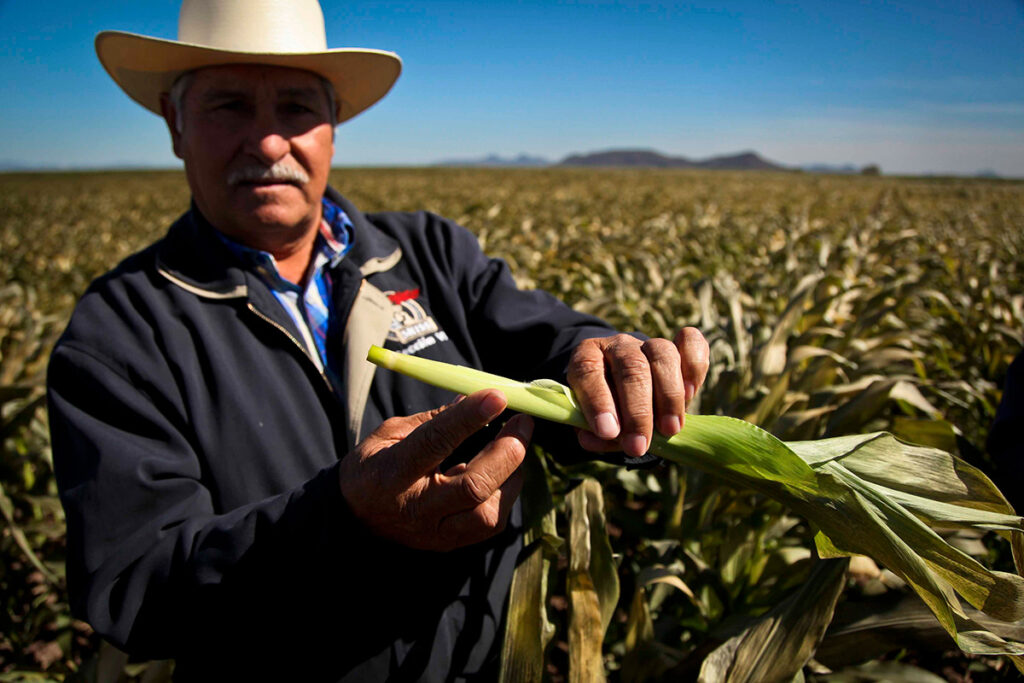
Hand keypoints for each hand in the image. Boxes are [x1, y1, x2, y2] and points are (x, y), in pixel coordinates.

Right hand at [338, 390, 532, 550]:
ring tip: (515, 447)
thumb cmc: (374, 466)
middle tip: (522, 423)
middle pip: (473, 486)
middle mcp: (415, 508)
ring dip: (512, 477)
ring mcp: (434, 533)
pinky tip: (505, 473)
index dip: (469, 418)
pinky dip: (505, 494)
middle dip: (506, 452)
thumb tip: (473, 399)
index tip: (497, 396)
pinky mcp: (449, 545)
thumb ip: (433, 419)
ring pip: (488, 514)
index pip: (435, 442)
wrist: (354, 517)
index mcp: (393, 473)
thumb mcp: (390, 434)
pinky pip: (490, 524)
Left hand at [567, 327, 709, 457]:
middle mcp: (618, 345)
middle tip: (638, 446)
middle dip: (637, 411)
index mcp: (587, 356)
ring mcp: (648, 343)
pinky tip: (690, 393)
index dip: (598, 402)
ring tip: (669, 429)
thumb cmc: (606, 409)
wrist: (624, 388)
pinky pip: (690, 342)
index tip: (608, 432)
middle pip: (632, 367)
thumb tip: (592, 439)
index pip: (589, 372)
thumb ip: (593, 431)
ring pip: (662, 355)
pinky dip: (694, 365)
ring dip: (669, 395)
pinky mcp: (677, 346)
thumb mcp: (592, 420)